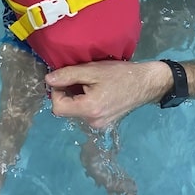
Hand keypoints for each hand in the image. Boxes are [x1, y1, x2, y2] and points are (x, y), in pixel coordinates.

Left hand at [46, 60, 168, 128]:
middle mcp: (92, 122)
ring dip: (76, 96)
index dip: (56, 91)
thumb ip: (68, 75)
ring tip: (90, 82)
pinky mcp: (104, 122)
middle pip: (66, 109)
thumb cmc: (120, 74)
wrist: (146, 83)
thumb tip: (48, 80)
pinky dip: (85, 100)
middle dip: (66, 92)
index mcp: (89, 109)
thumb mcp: (93, 70)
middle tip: (79, 77)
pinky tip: (97, 89)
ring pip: (75, 110)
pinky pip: (86, 112)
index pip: (58, 107)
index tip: (64, 78)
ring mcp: (99, 124)